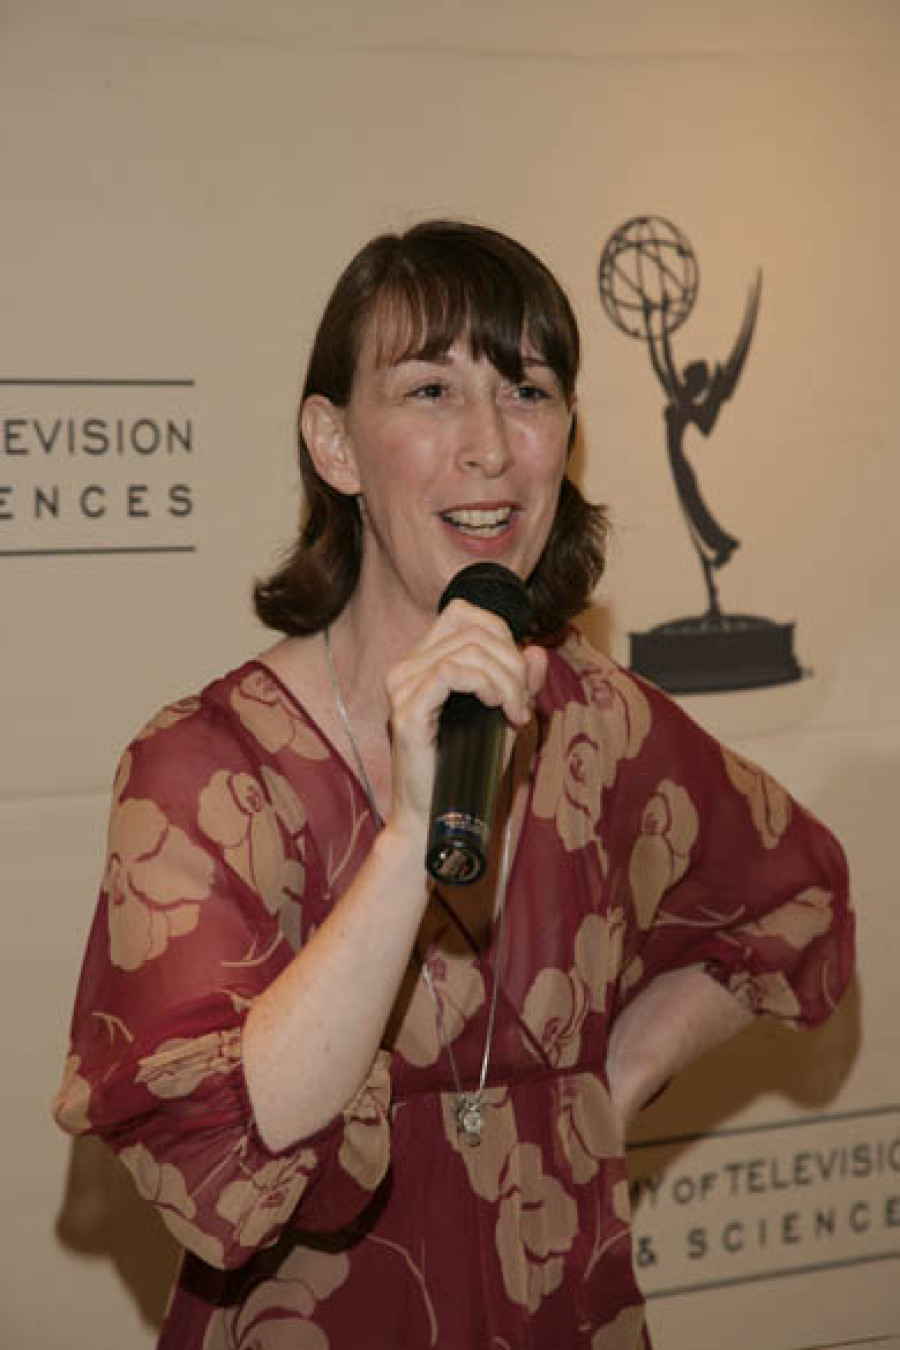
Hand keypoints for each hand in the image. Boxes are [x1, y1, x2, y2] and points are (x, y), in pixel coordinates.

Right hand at [383, 599, 546, 836]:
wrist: (436, 817)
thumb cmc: (466, 769)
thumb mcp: (502, 718)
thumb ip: (519, 684)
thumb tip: (537, 651)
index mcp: (421, 662)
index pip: (461, 613)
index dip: (499, 632)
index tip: (518, 673)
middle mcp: (405, 668)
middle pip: (472, 631)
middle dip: (511, 663)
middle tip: (522, 703)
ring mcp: (402, 688)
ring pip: (467, 651)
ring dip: (505, 680)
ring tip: (515, 712)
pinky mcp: (406, 711)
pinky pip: (449, 673)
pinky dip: (485, 686)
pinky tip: (499, 710)